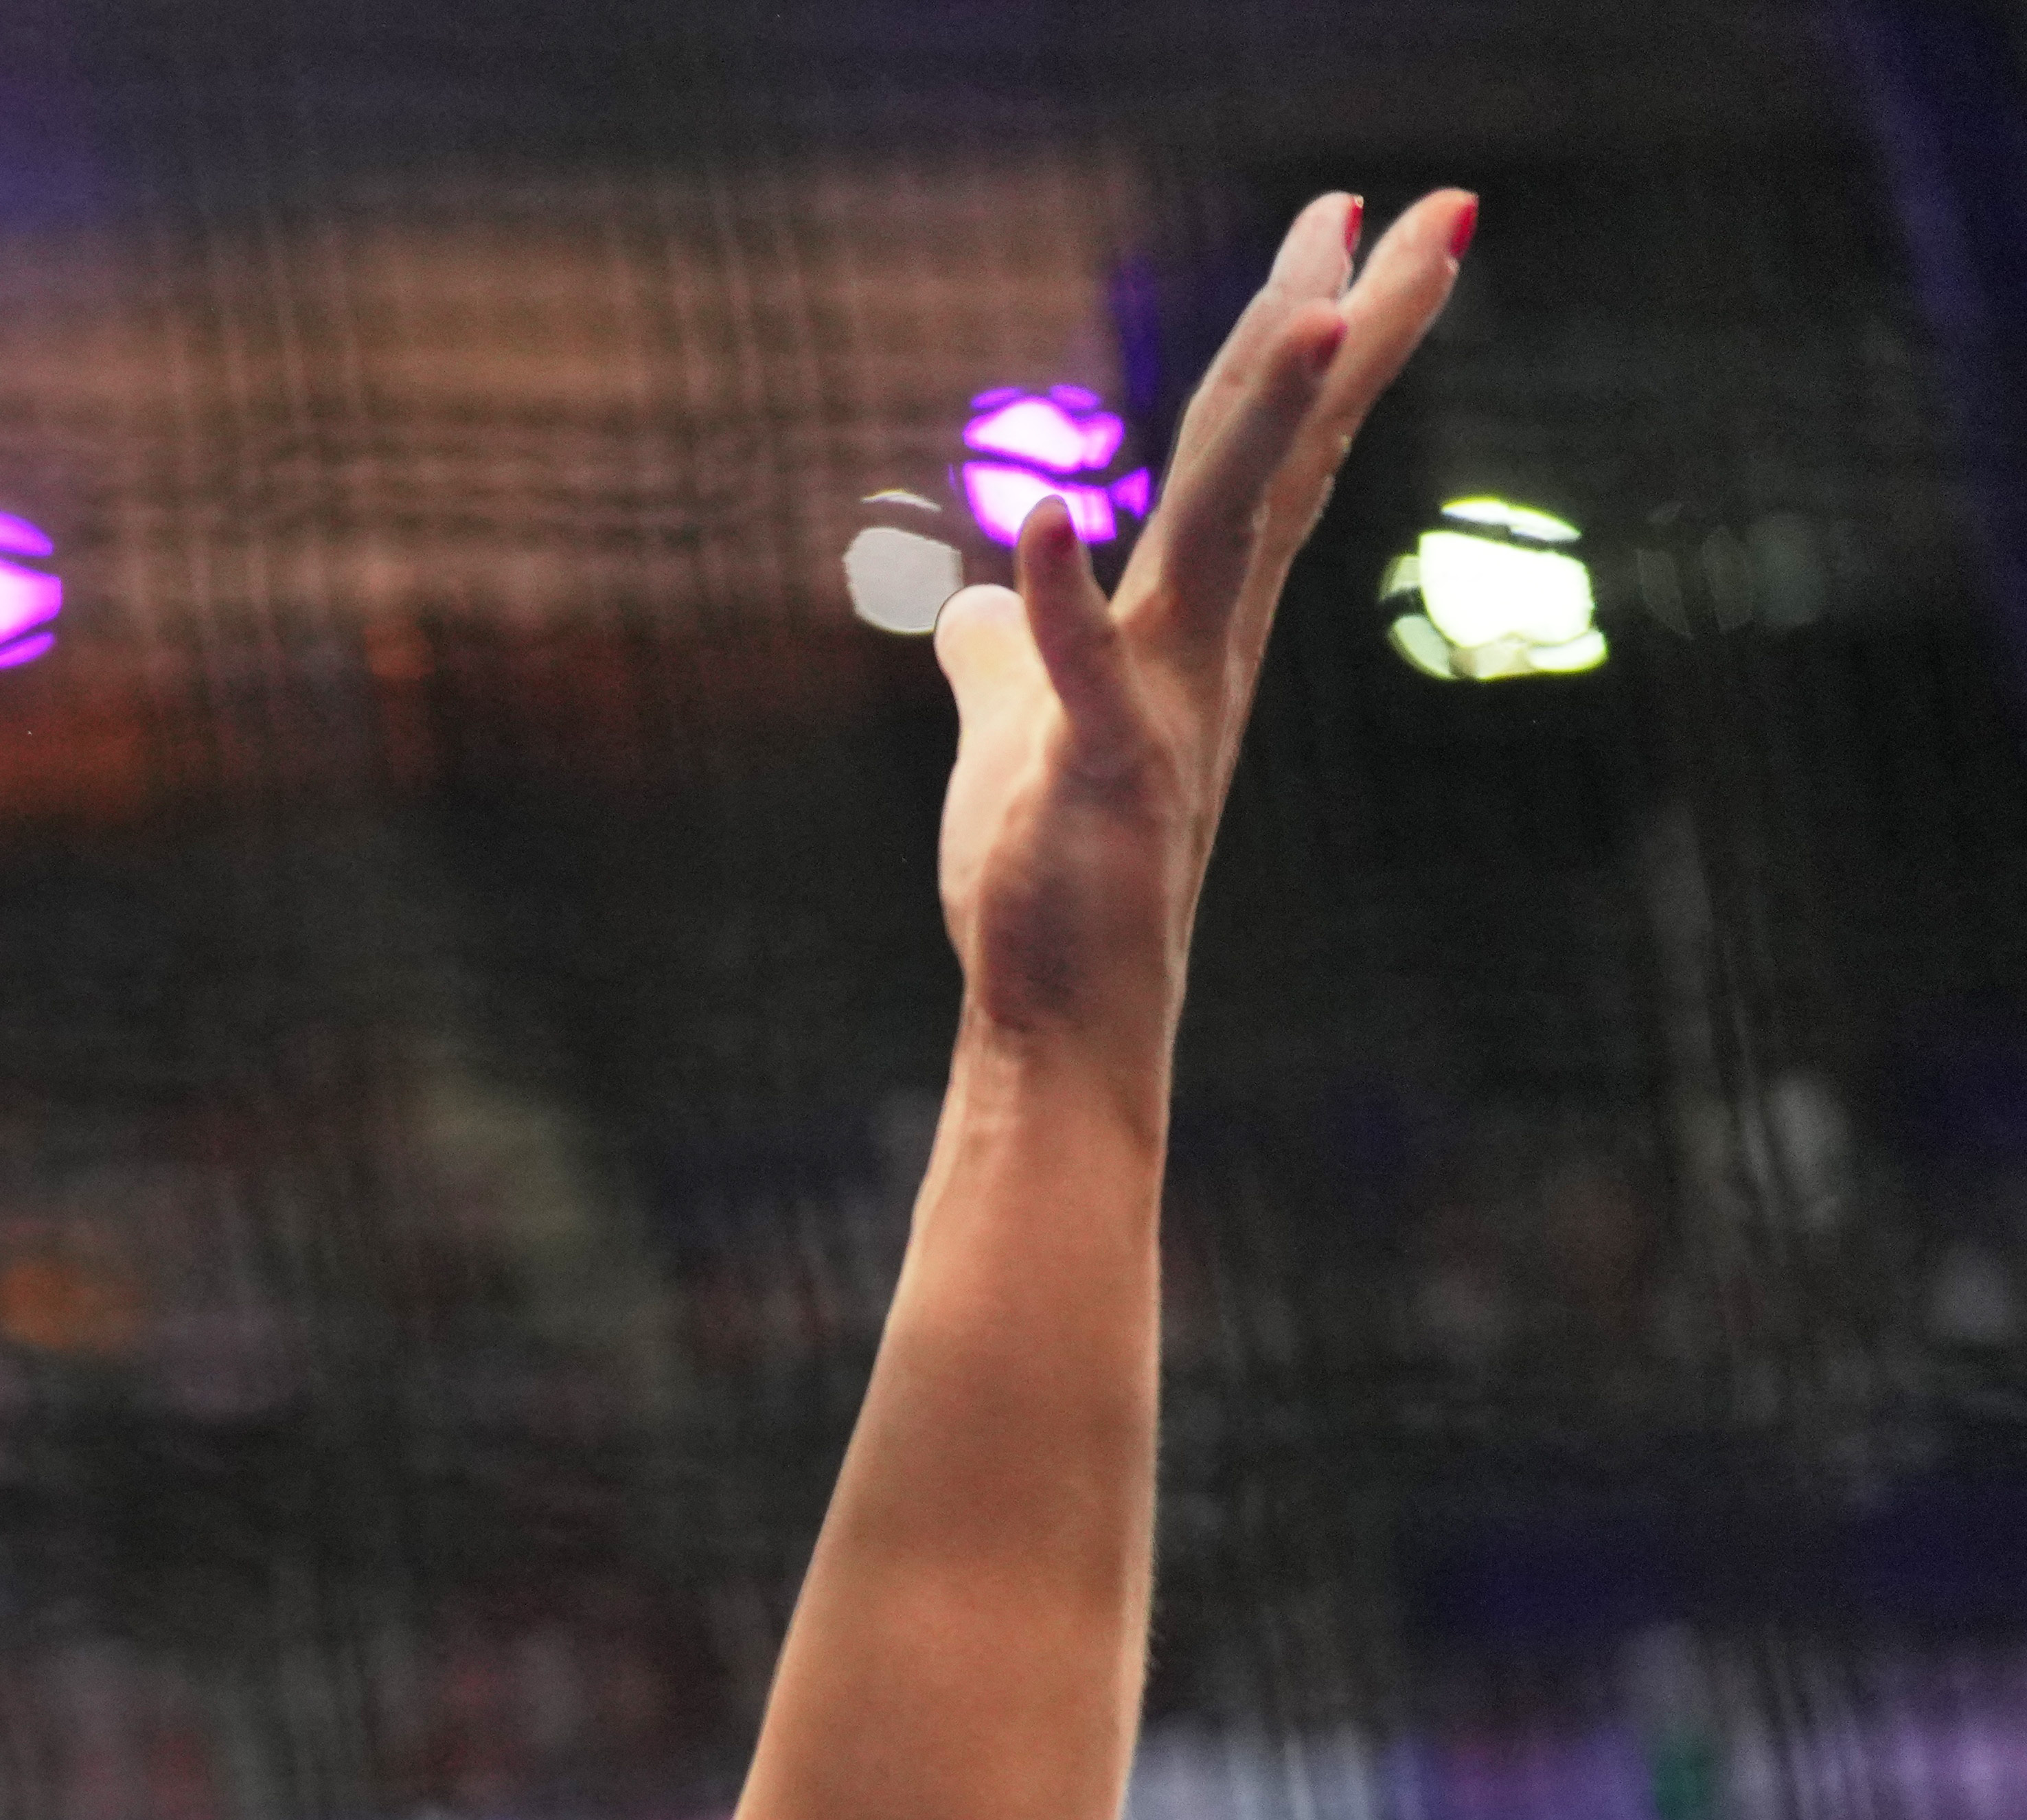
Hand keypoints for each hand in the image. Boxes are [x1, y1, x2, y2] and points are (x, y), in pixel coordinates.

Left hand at [935, 188, 1474, 1056]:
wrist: (1060, 1022)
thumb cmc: (1050, 886)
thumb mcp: (1019, 739)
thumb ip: (1010, 658)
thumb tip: (970, 599)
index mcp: (1190, 624)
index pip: (1271, 453)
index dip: (1312, 331)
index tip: (1351, 223)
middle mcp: (1204, 648)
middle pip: (1285, 456)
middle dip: (1348, 325)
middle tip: (1443, 203)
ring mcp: (1165, 710)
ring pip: (1226, 537)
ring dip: (1260, 424)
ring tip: (1309, 311)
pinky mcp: (1102, 782)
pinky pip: (1084, 679)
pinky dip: (1059, 601)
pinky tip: (1043, 519)